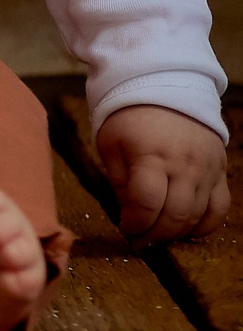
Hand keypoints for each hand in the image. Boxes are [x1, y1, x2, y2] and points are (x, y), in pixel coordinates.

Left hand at [96, 104, 230, 245]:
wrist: (164, 88)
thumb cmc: (128, 118)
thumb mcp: (110, 145)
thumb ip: (119, 182)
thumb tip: (130, 216)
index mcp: (151, 156)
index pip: (146, 203)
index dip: (135, 225)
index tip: (125, 230)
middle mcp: (184, 165)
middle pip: (175, 216)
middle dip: (155, 236)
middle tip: (140, 242)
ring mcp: (206, 169)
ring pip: (198, 216)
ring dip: (177, 234)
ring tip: (159, 236)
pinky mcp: (220, 171)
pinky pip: (219, 208)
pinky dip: (205, 225)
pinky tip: (187, 231)